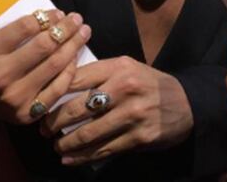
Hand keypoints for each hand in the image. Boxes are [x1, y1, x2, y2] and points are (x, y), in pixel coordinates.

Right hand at [0, 10, 91, 123]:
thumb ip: (9, 29)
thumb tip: (46, 16)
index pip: (25, 27)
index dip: (47, 17)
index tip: (58, 13)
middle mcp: (0, 75)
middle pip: (44, 46)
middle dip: (65, 28)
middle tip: (76, 18)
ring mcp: (15, 96)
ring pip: (54, 65)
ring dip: (73, 45)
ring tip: (83, 32)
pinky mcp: (27, 113)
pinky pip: (57, 88)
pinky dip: (70, 70)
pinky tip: (74, 57)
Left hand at [40, 56, 193, 164]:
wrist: (187, 103)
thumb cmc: (148, 83)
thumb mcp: (127, 68)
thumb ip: (99, 72)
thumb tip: (61, 80)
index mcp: (118, 67)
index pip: (77, 77)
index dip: (53, 90)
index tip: (38, 100)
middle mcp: (124, 88)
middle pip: (78, 107)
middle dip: (55, 121)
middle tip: (42, 128)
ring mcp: (132, 114)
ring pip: (89, 132)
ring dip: (67, 143)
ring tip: (55, 146)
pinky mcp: (139, 137)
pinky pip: (105, 149)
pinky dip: (84, 156)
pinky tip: (70, 159)